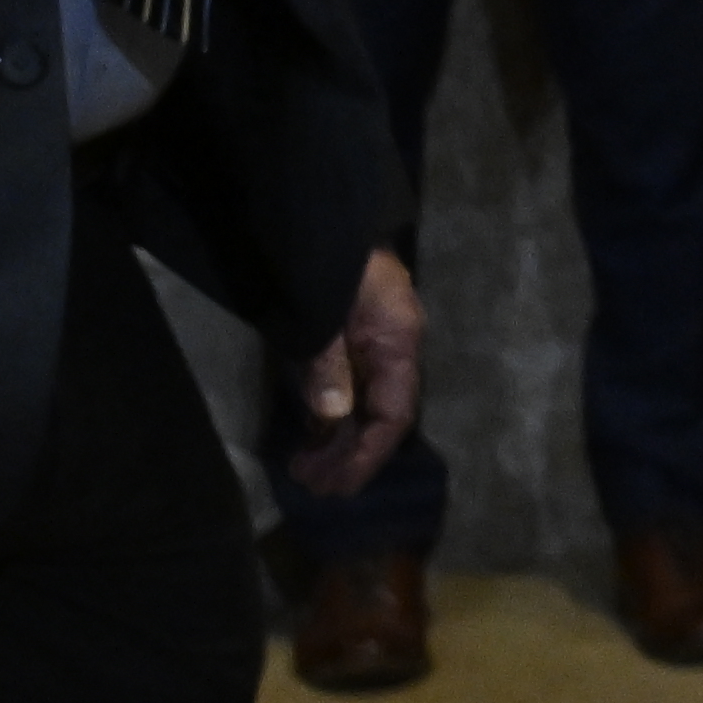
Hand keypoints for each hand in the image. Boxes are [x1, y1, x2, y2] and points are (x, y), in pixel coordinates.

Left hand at [280, 247, 422, 504]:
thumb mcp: (326, 309)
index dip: (368, 452)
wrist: (324, 216)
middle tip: (314, 486)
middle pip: (378, 416)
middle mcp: (390, 350)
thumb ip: (328, 361)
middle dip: (349, 455)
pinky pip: (346, 390)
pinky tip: (309, 437)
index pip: (394, 413)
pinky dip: (328, 418)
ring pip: (361, 406)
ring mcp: (369, 346)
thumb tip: (333, 416)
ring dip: (336, 441)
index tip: (339, 483)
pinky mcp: (347, 341)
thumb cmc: (332, 260)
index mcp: (397, 343)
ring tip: (305, 471)